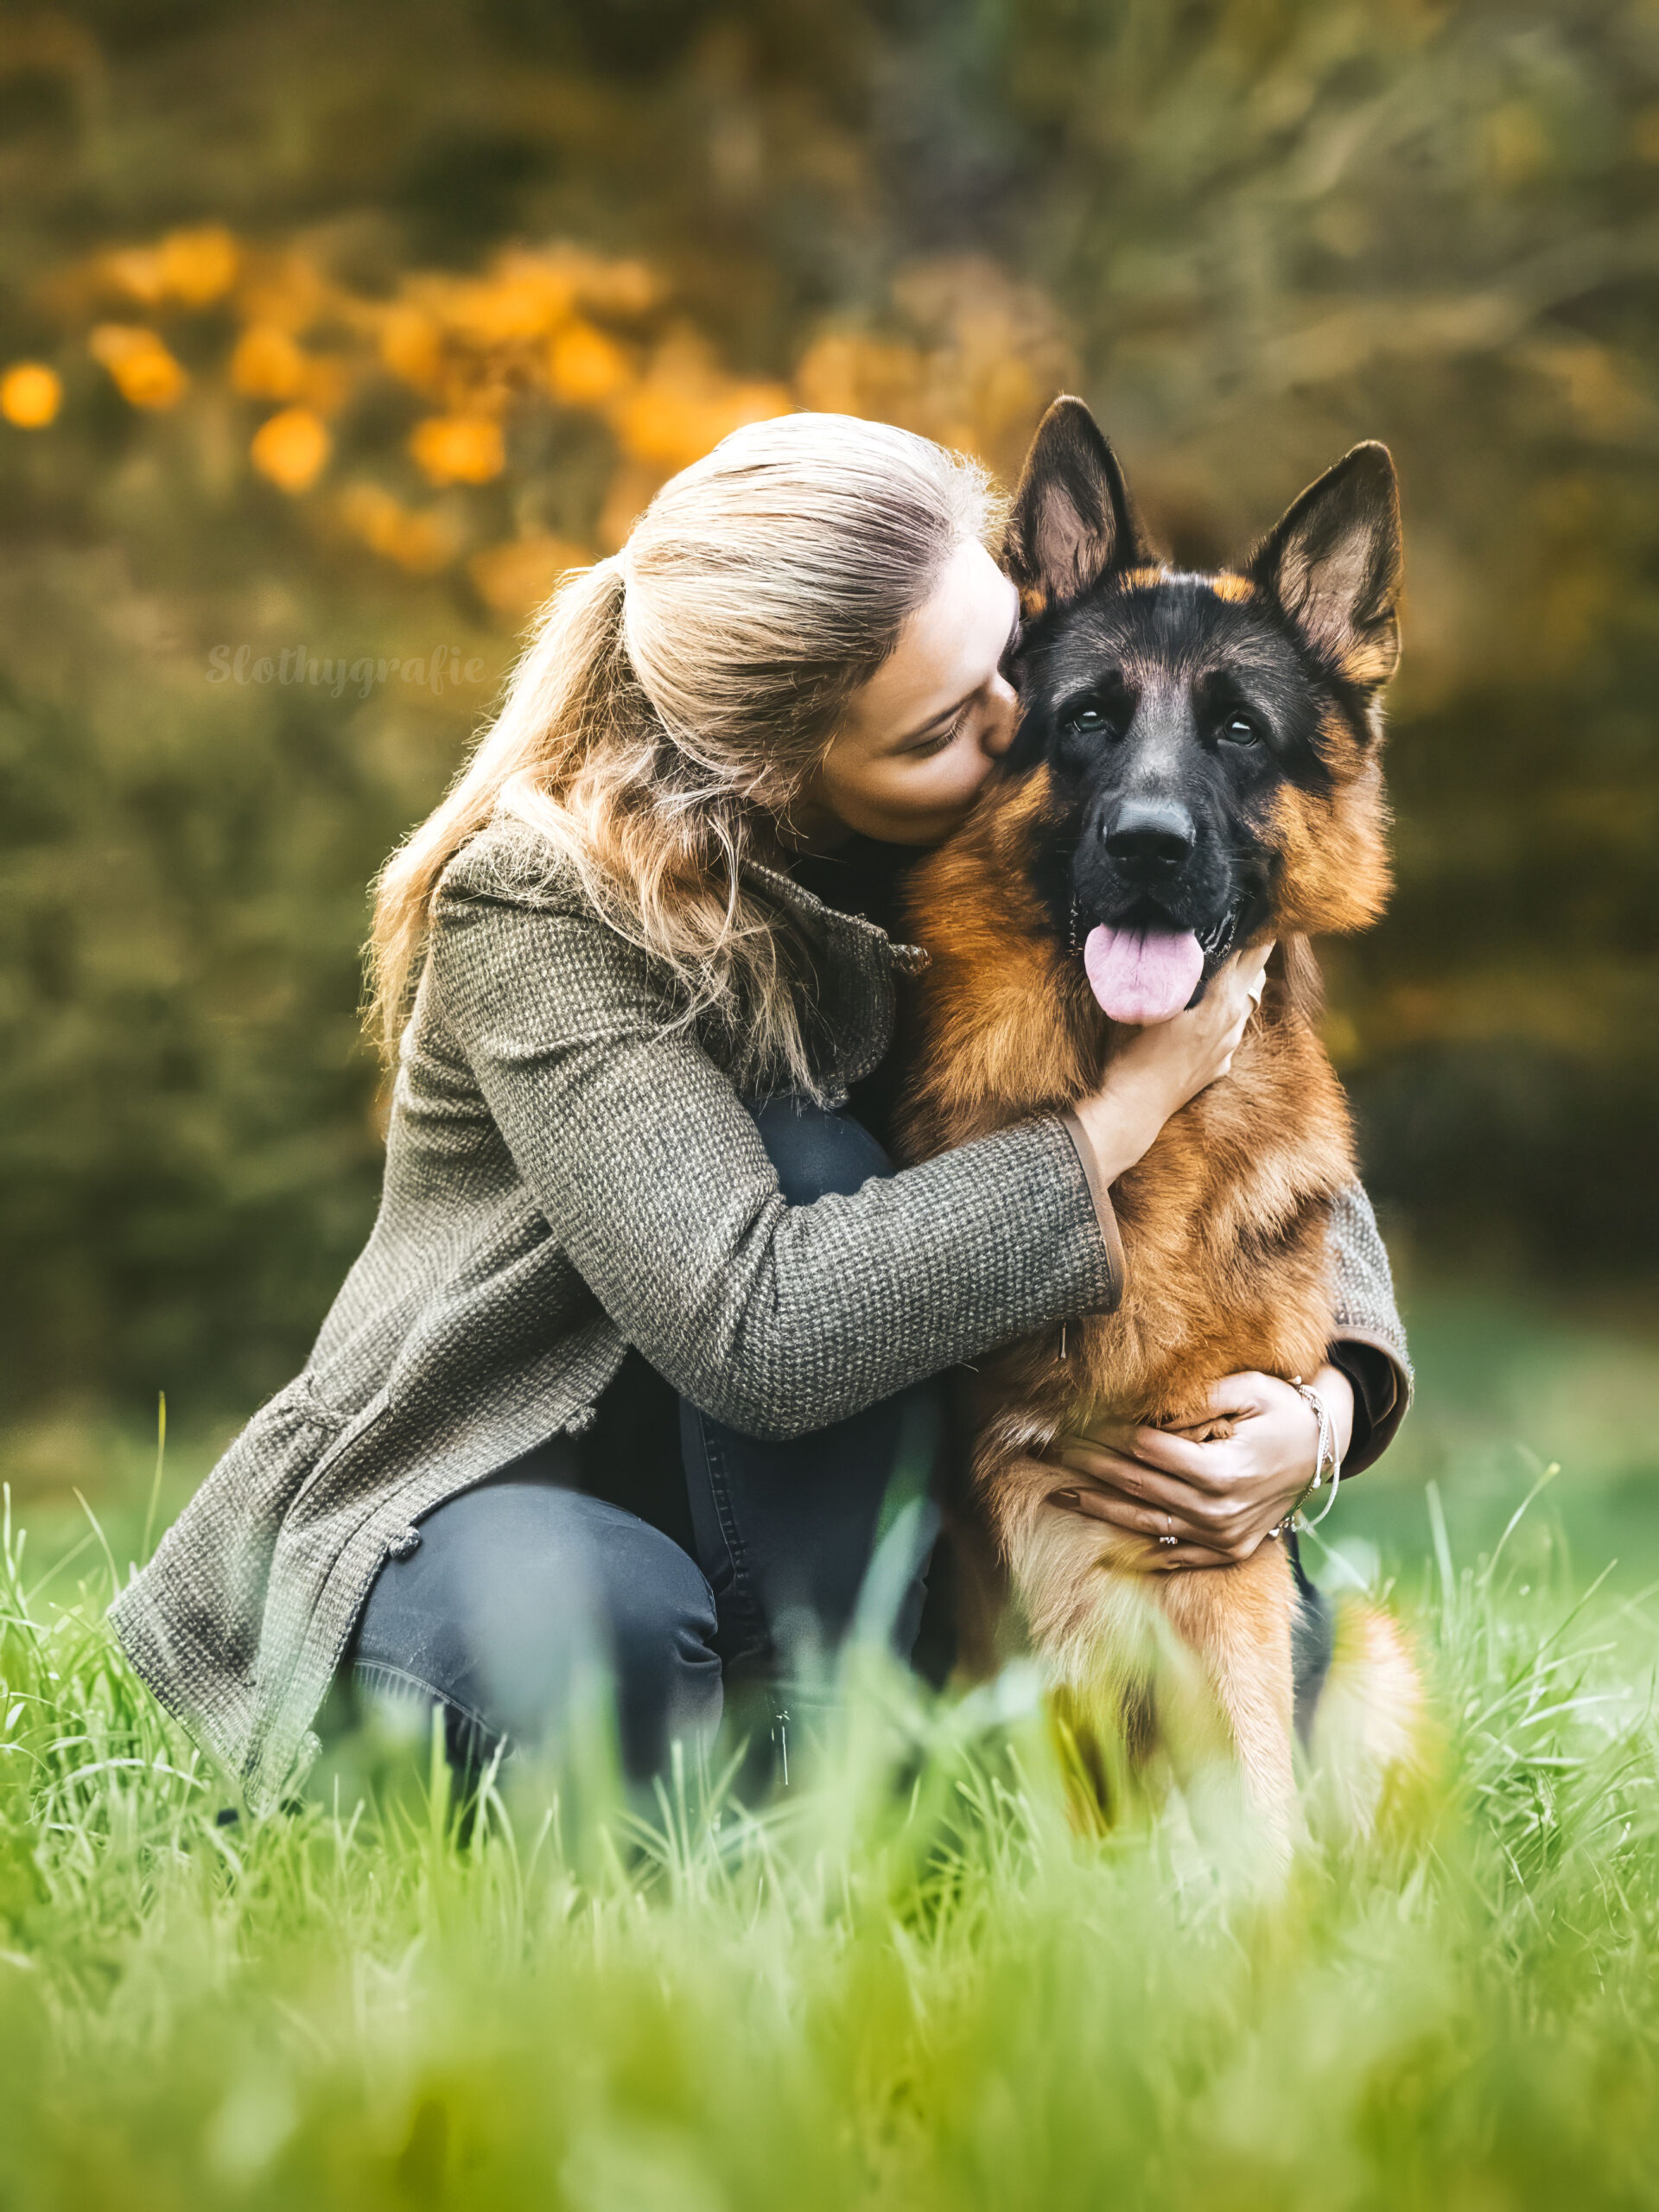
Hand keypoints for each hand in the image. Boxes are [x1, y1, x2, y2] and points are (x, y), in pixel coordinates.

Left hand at [1045, 1364, 1355, 1569]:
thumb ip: (1199, 1398)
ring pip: (1146, 1526)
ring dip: (1099, 1511)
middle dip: (1089, 1467)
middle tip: (1048, 1452)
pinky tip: (1102, 1549)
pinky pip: (1174, 1557)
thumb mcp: (1250, 1389)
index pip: (1147, 1450)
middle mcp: (1220, 1511)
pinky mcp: (1228, 1552)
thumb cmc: (1284, 1408)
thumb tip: (1146, 1405)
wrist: (1325, 1450)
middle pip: (1138, 1486)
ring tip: (1059, 1496)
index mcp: (1223, 1469)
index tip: (1072, 1421)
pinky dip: (1137, 1553)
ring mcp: (1224, 1537)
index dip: (1105, 1433)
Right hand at [1072, 941, 1272, 1185]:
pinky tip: (1207, 1011)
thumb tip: (1162, 946)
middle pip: (1254, 977)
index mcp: (1220, 1005)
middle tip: (1254, 925)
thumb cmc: (1132, 1057)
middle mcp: (1231, 1025)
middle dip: (1255, 950)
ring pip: (1243, 1006)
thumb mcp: (1149, 1007)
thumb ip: (1166, 977)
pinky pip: (1229, 1033)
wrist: (1133, 1109)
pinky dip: (1224, 1015)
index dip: (1252, 931)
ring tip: (1229, 963)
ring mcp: (1227, 1049)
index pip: (1247, 956)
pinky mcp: (1217, 1068)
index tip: (1252, 910)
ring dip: (1239, 984)